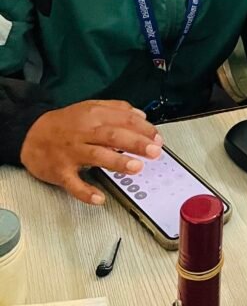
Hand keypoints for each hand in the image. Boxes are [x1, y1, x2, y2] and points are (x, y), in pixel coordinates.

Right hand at [20, 99, 163, 204]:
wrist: (31, 135)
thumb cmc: (65, 123)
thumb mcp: (90, 107)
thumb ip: (116, 109)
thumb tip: (141, 115)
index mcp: (94, 116)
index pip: (123, 120)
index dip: (143, 129)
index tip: (158, 138)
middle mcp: (84, 132)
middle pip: (113, 136)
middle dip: (136, 143)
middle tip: (155, 151)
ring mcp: (72, 153)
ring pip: (97, 156)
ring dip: (118, 162)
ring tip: (137, 167)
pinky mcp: (61, 172)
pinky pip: (73, 184)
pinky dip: (86, 192)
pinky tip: (99, 198)